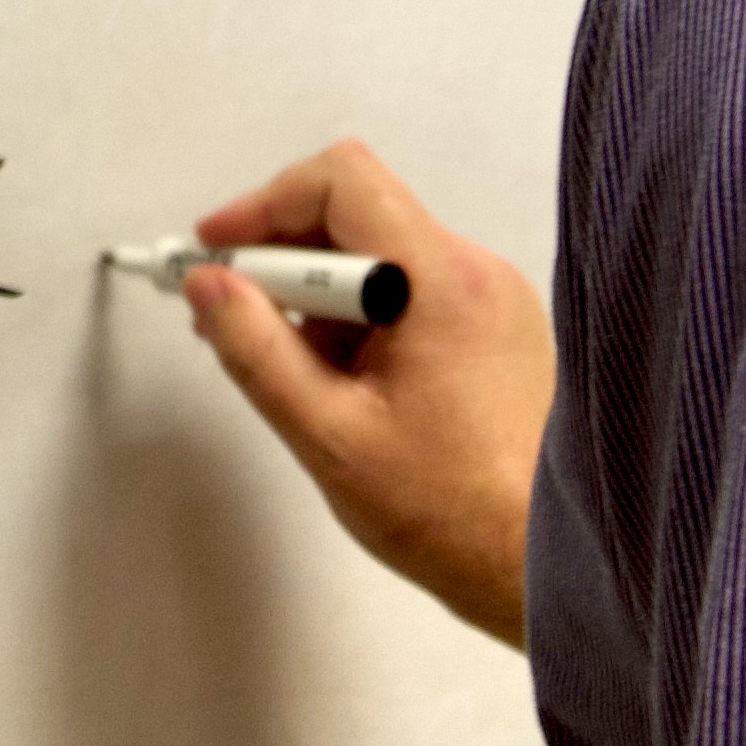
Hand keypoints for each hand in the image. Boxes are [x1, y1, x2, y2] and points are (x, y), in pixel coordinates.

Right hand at [181, 138, 550, 645]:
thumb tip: (206, 283)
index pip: (341, 180)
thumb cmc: (445, 512)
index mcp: (440, 279)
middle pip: (359, 212)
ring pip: (381, 255)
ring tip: (295, 374)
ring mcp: (493, 298)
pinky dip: (362, 319)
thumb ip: (256, 350)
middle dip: (283, 257)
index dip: (264, 204)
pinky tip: (344, 386)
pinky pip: (411, 291)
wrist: (540, 565)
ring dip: (320, 295)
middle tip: (232, 316)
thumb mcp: (327, 433)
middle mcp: (476, 271)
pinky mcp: (498, 329)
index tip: (215, 252)